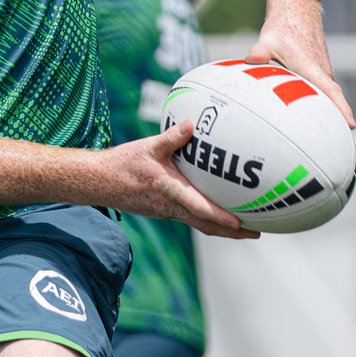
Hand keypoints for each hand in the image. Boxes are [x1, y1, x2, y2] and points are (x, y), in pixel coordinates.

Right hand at [98, 122, 259, 239]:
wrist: (100, 182)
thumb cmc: (123, 164)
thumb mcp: (147, 147)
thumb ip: (171, 137)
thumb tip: (192, 124)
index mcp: (169, 191)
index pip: (199, 209)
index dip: (220, 218)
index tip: (240, 223)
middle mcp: (171, 206)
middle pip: (206, 226)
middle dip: (232, 232)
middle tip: (256, 232)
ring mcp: (167, 211)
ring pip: (198, 223)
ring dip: (221, 228)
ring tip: (243, 227)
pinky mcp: (163, 210)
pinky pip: (189, 217)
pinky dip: (206, 218)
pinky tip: (213, 210)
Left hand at [248, 0, 354, 126]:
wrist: (296, 12)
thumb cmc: (283, 28)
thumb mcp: (268, 39)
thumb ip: (260, 51)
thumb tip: (251, 59)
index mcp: (311, 68)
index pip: (330, 91)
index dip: (340, 108)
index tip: (350, 125)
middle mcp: (321, 71)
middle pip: (331, 100)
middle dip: (335, 120)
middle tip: (335, 144)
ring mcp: (321, 71)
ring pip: (325, 95)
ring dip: (326, 112)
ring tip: (322, 138)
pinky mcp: (318, 71)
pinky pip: (320, 90)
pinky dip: (318, 102)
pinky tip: (308, 116)